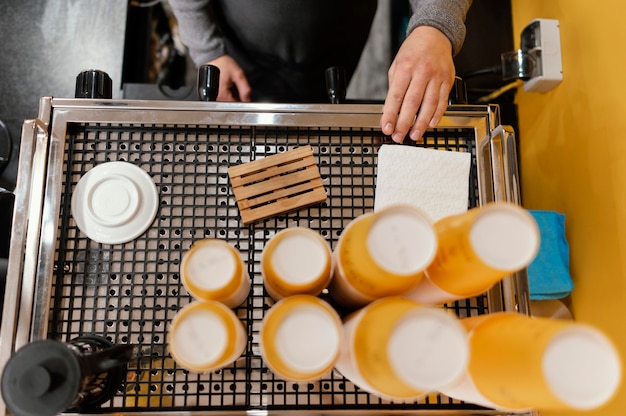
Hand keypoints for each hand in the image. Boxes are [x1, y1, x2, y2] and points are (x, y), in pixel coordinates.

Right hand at [206, 55, 251, 101]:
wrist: (212, 57)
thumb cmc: (223, 63)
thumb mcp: (238, 74)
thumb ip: (245, 88)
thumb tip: (247, 99)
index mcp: (222, 95)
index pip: (236, 105)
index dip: (243, 101)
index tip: (244, 94)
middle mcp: (215, 97)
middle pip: (231, 104)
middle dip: (237, 97)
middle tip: (237, 86)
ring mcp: (212, 96)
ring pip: (227, 101)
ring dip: (232, 95)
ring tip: (231, 84)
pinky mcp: (211, 93)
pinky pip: (222, 97)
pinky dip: (227, 93)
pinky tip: (227, 86)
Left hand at [381, 26, 455, 142]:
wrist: (434, 35)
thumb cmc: (413, 51)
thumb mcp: (397, 65)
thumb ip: (394, 87)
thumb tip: (390, 110)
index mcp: (405, 67)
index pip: (395, 96)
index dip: (390, 114)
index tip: (386, 127)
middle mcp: (422, 72)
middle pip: (412, 103)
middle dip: (404, 123)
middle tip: (399, 136)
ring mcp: (437, 76)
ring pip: (429, 105)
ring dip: (421, 123)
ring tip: (415, 134)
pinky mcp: (448, 80)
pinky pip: (442, 101)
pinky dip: (437, 115)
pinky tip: (430, 124)